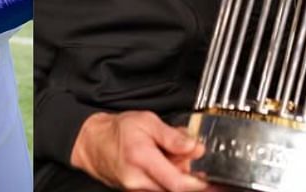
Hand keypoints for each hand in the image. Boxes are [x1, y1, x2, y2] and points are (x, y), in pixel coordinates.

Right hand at [71, 110, 206, 190]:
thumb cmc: (117, 131)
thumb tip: (195, 147)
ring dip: (179, 177)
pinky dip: (169, 179)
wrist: (93, 143)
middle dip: (190, 175)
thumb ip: (172, 135)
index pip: (178, 183)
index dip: (200, 184)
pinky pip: (161, 190)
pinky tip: (165, 166)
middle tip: (188, 157)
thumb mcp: (146, 121)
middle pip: (177, 188)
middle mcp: (138, 180)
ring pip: (170, 190)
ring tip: (171, 158)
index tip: (213, 179)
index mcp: (141, 159)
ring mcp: (137, 191)